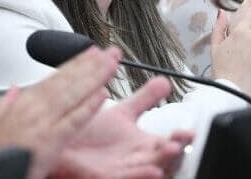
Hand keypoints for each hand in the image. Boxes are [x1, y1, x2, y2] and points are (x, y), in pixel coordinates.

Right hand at [0, 46, 117, 178]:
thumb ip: (6, 103)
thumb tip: (14, 88)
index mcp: (24, 103)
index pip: (56, 78)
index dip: (77, 64)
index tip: (92, 53)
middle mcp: (36, 108)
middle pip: (70, 81)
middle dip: (92, 65)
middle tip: (112, 52)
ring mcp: (43, 123)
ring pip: (74, 94)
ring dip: (95, 77)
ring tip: (112, 64)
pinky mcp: (49, 141)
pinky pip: (73, 122)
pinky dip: (88, 107)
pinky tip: (102, 95)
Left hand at [53, 77, 192, 177]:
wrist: (61, 141)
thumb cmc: (90, 136)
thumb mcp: (124, 113)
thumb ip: (145, 99)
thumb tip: (166, 81)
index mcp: (141, 145)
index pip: (166, 144)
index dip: (180, 139)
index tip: (189, 131)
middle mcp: (134, 159)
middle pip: (162, 159)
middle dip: (175, 151)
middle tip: (184, 139)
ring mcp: (120, 169)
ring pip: (146, 169)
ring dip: (161, 162)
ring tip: (171, 149)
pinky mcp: (102, 176)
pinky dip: (139, 175)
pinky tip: (151, 170)